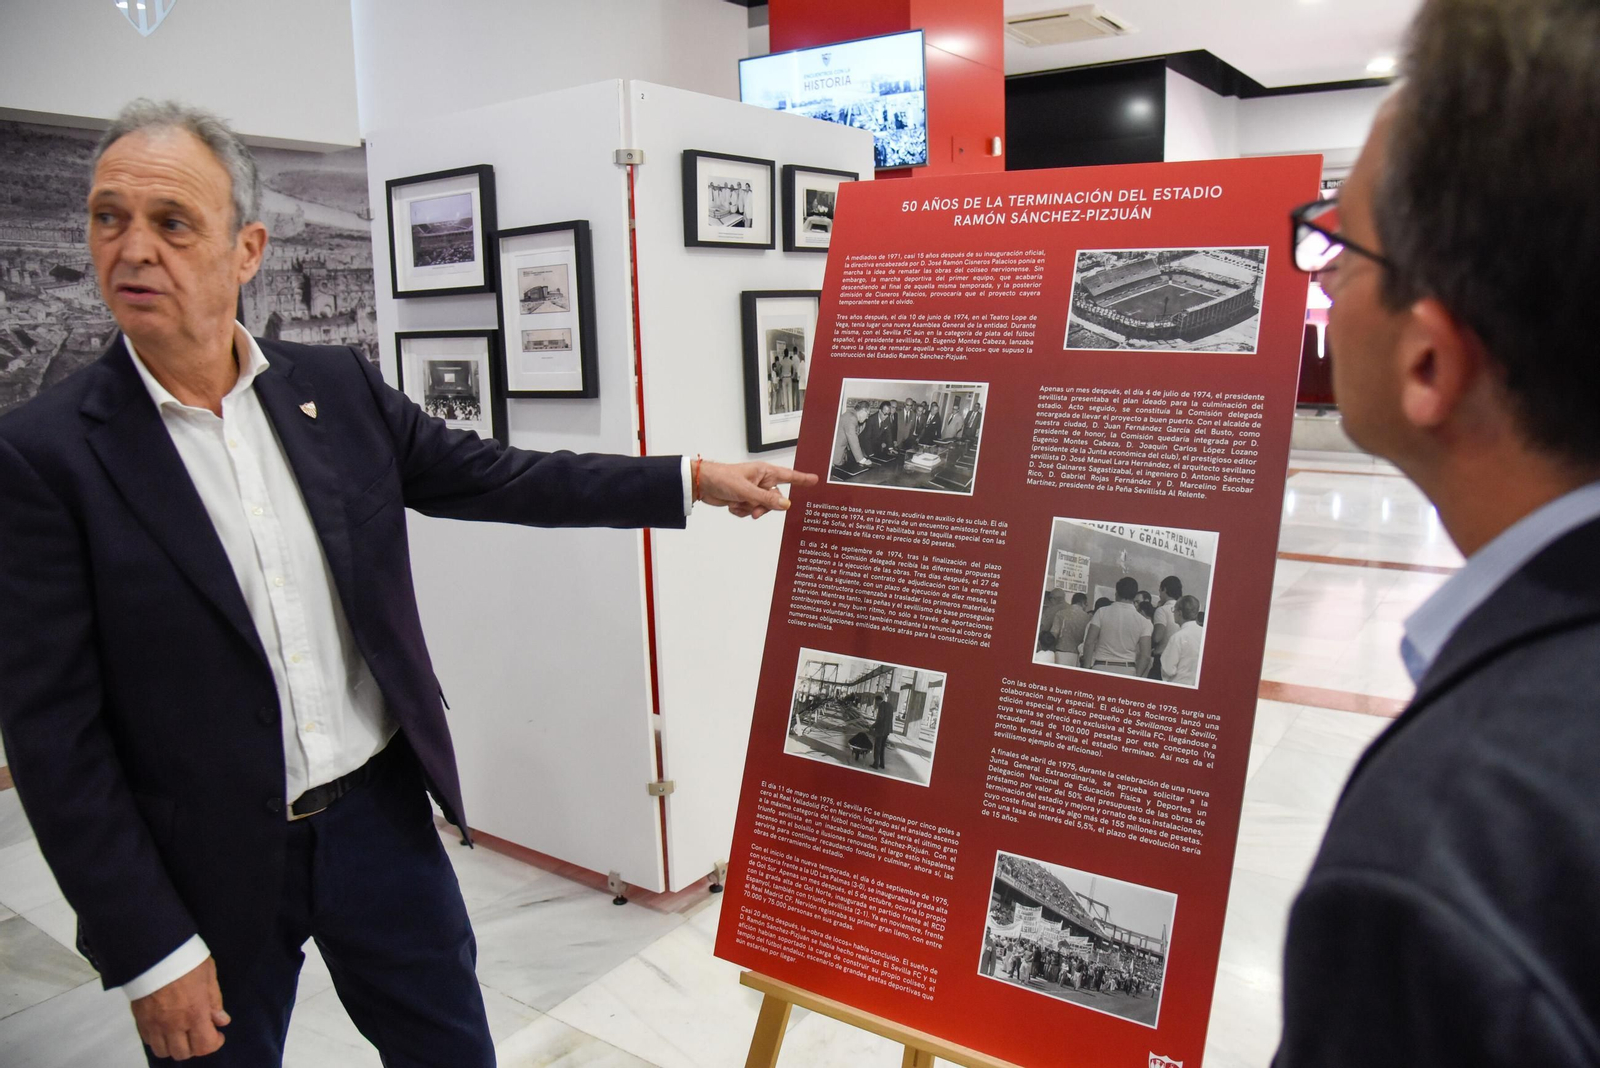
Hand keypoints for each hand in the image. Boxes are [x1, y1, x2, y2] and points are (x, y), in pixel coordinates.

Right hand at [131, 957, 229, 1060]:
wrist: (153, 952)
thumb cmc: (186, 960)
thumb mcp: (209, 975)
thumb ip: (215, 1001)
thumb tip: (222, 1021)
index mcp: (195, 1013)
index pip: (205, 1045)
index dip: (215, 1043)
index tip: (218, 1034)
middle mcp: (174, 1025)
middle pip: (183, 1053)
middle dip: (195, 1047)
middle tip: (199, 1032)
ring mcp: (154, 1025)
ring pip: (163, 1051)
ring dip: (175, 1046)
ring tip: (182, 1032)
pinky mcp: (140, 1020)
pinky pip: (148, 1041)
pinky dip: (158, 1039)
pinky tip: (165, 1027)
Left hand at [697, 460, 817, 519]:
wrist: (704, 484)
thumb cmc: (723, 478)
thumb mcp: (747, 490)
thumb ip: (767, 499)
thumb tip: (786, 504)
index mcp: (765, 472)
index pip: (789, 476)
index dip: (802, 479)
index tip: (815, 480)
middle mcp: (761, 481)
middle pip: (774, 499)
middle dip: (763, 506)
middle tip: (753, 509)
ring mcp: (752, 491)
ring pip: (761, 507)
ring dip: (750, 509)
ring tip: (738, 503)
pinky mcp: (743, 499)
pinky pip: (749, 511)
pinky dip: (741, 511)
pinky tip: (732, 504)